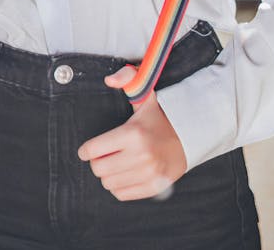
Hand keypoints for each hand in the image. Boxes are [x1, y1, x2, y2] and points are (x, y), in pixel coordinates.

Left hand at [77, 64, 187, 200]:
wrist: (187, 138)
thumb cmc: (158, 118)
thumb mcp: (144, 95)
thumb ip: (126, 78)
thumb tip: (109, 79)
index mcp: (133, 133)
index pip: (93, 150)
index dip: (86, 150)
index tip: (87, 150)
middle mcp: (140, 155)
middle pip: (98, 169)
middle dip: (97, 162)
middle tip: (103, 155)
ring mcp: (148, 173)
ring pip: (108, 183)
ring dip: (108, 174)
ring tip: (116, 163)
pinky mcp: (153, 187)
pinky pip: (121, 194)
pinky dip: (119, 186)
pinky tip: (125, 173)